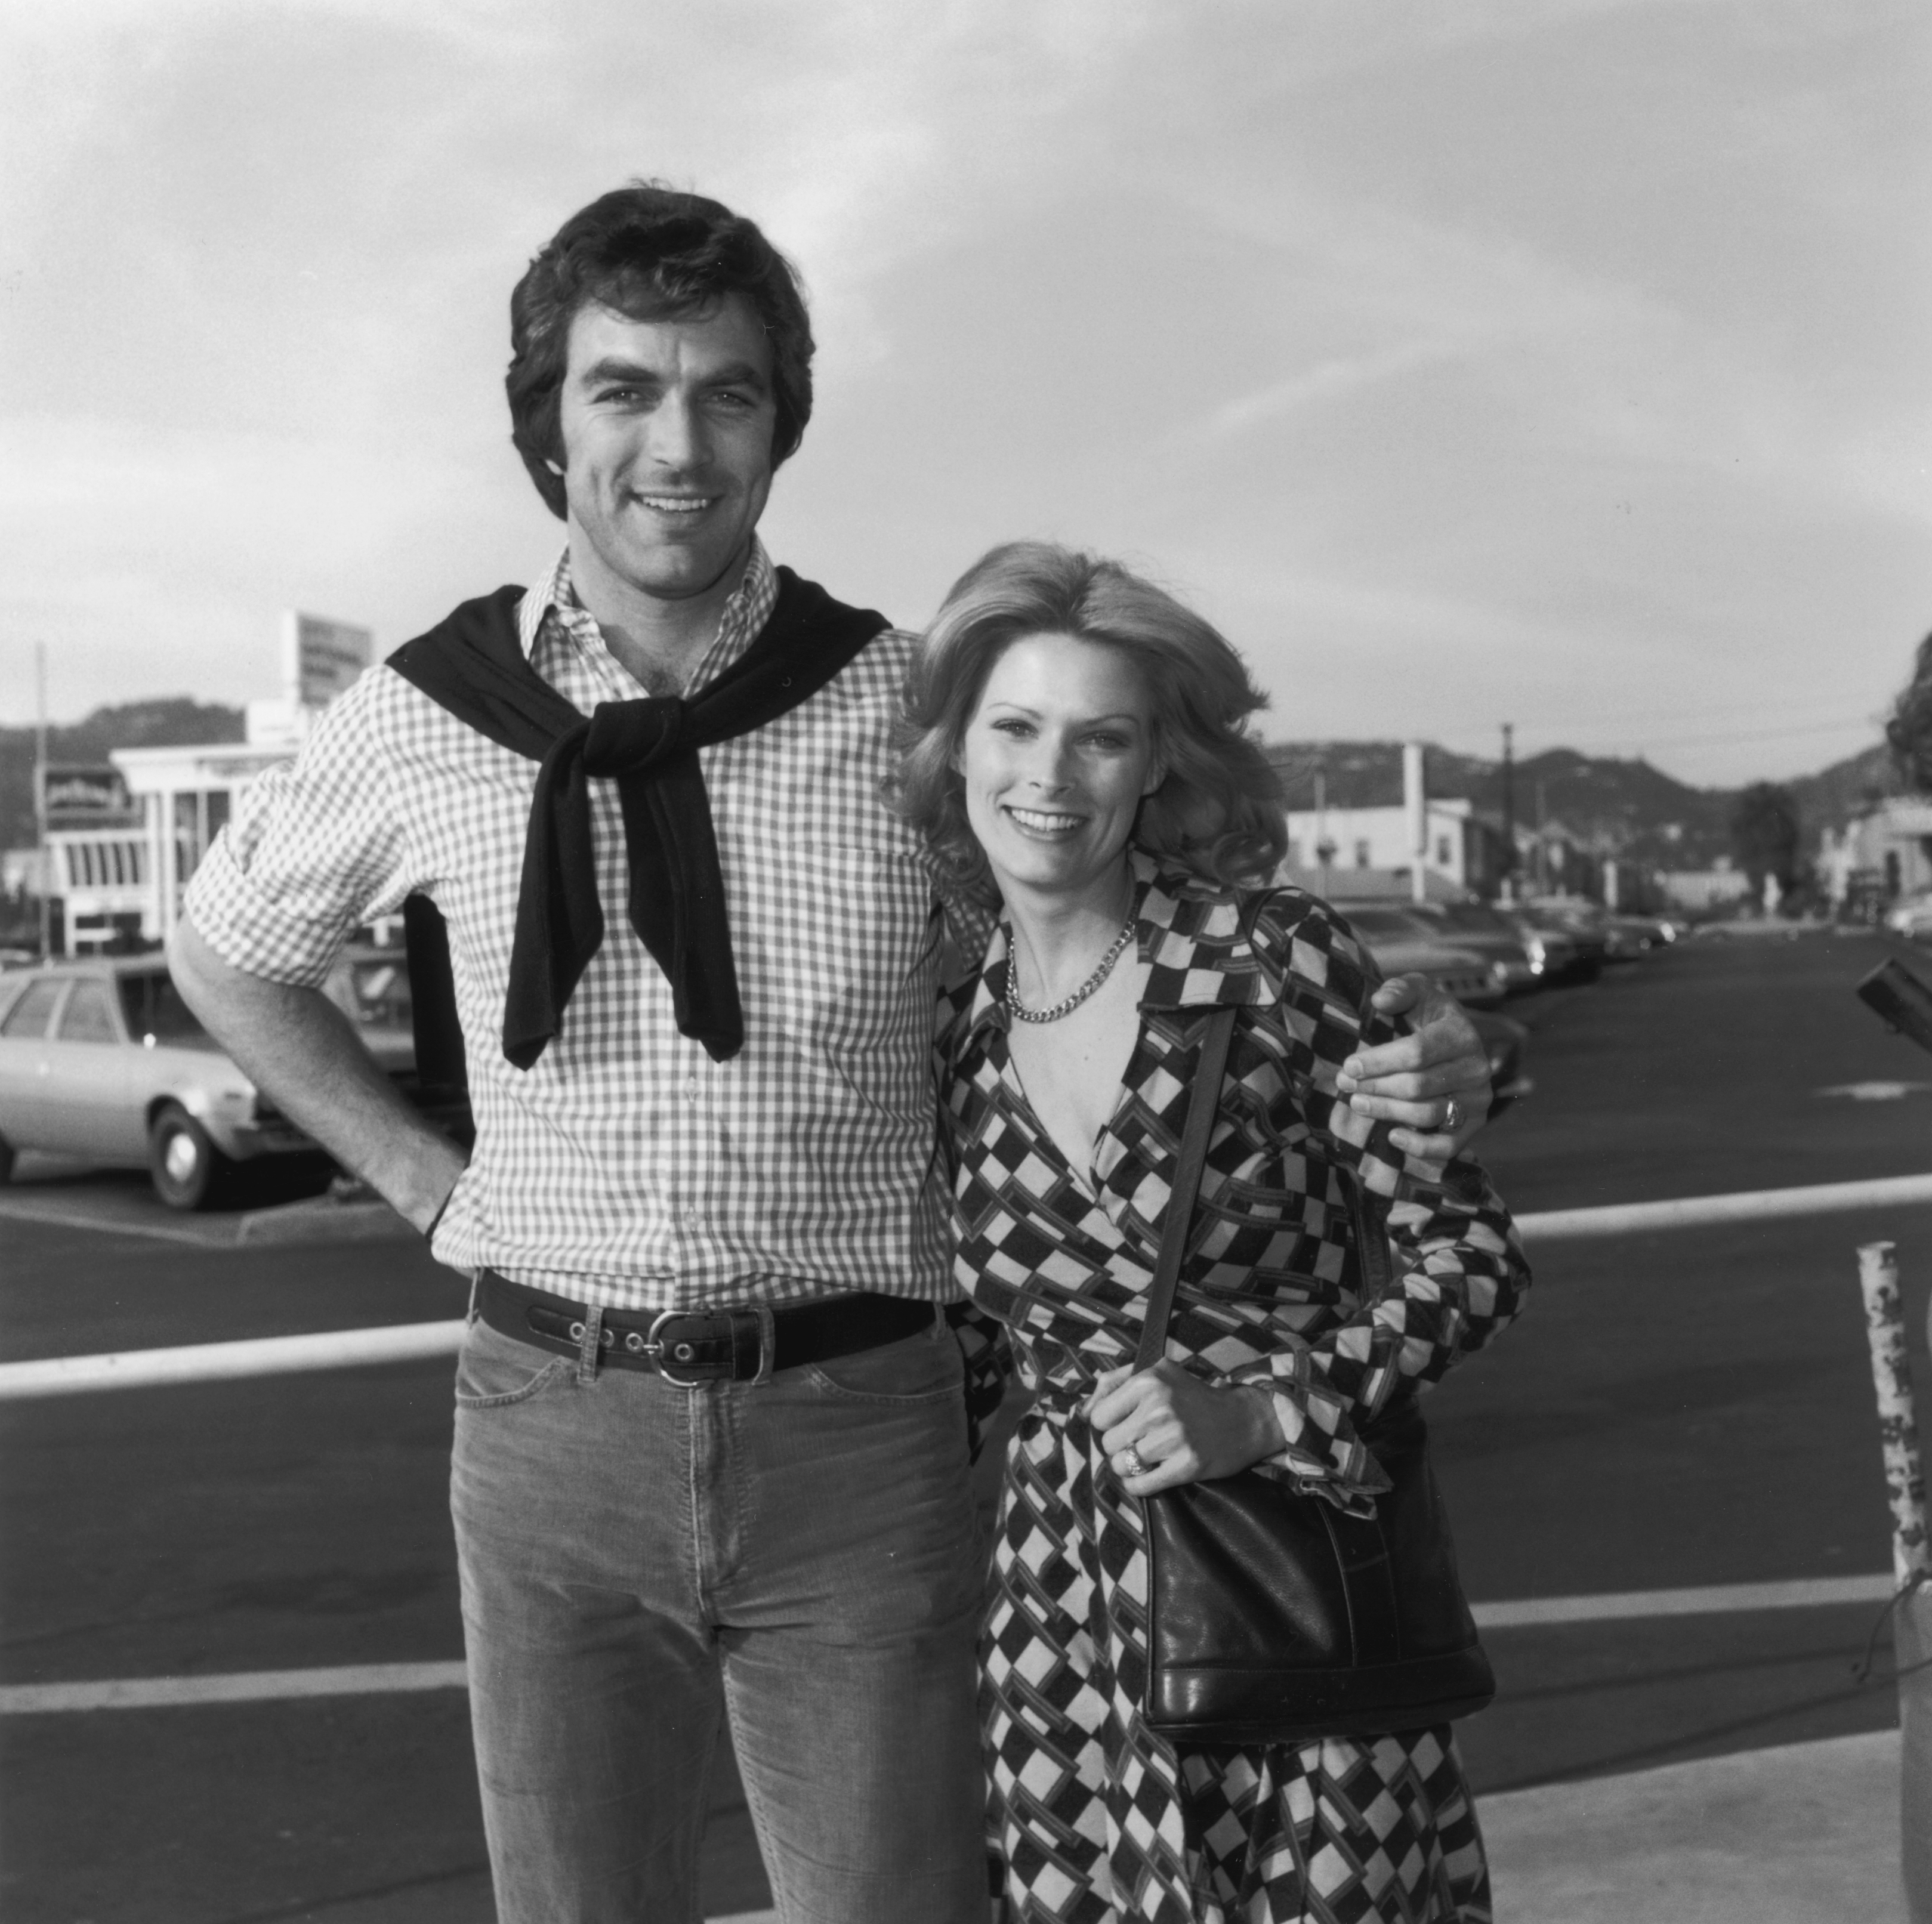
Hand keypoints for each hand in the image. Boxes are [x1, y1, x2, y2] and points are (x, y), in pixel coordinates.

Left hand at [1084, 1362, 1284, 1494]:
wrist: (1243, 1418)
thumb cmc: (1191, 1396)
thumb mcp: (1155, 1372)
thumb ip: (1114, 1383)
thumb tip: (1083, 1412)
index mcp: (1148, 1380)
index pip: (1098, 1416)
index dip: (1110, 1424)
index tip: (1127, 1424)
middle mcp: (1159, 1406)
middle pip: (1108, 1443)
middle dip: (1120, 1446)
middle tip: (1140, 1442)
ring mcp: (1174, 1437)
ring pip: (1121, 1465)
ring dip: (1130, 1467)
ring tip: (1149, 1457)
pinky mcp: (1188, 1464)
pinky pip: (1141, 1485)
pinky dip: (1139, 1485)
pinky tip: (1152, 1474)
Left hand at [1336, 973, 1491, 1159]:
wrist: (1452, 1039)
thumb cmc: (1427, 1014)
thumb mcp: (1416, 991)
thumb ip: (1399, 990)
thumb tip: (1380, 1000)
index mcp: (1461, 1033)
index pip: (1416, 1052)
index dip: (1379, 1061)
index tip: (1349, 1065)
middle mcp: (1476, 1068)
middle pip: (1417, 1086)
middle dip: (1375, 1087)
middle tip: (1345, 1085)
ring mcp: (1478, 1099)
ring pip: (1427, 1114)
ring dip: (1386, 1111)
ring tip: (1357, 1104)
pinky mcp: (1474, 1123)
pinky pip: (1449, 1145)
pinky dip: (1420, 1146)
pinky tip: (1392, 1136)